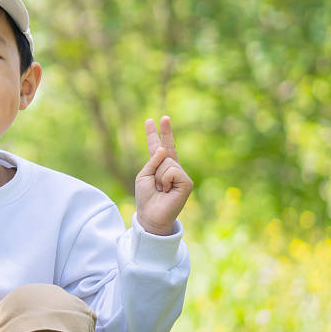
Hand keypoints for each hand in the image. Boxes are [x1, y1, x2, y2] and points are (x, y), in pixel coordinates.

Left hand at [135, 115, 192, 234]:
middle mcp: (172, 168)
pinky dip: (166, 180)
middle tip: (164, 117)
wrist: (151, 215)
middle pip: (166, 147)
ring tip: (161, 189)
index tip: (152, 120)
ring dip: (159, 176)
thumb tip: (164, 149)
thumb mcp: (143, 175)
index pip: (158, 147)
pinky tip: (167, 190)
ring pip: (167, 162)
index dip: (156, 134)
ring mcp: (181, 174)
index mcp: (160, 166)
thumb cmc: (146, 197)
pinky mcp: (187, 182)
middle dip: (164, 132)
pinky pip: (172, 171)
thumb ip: (152, 161)